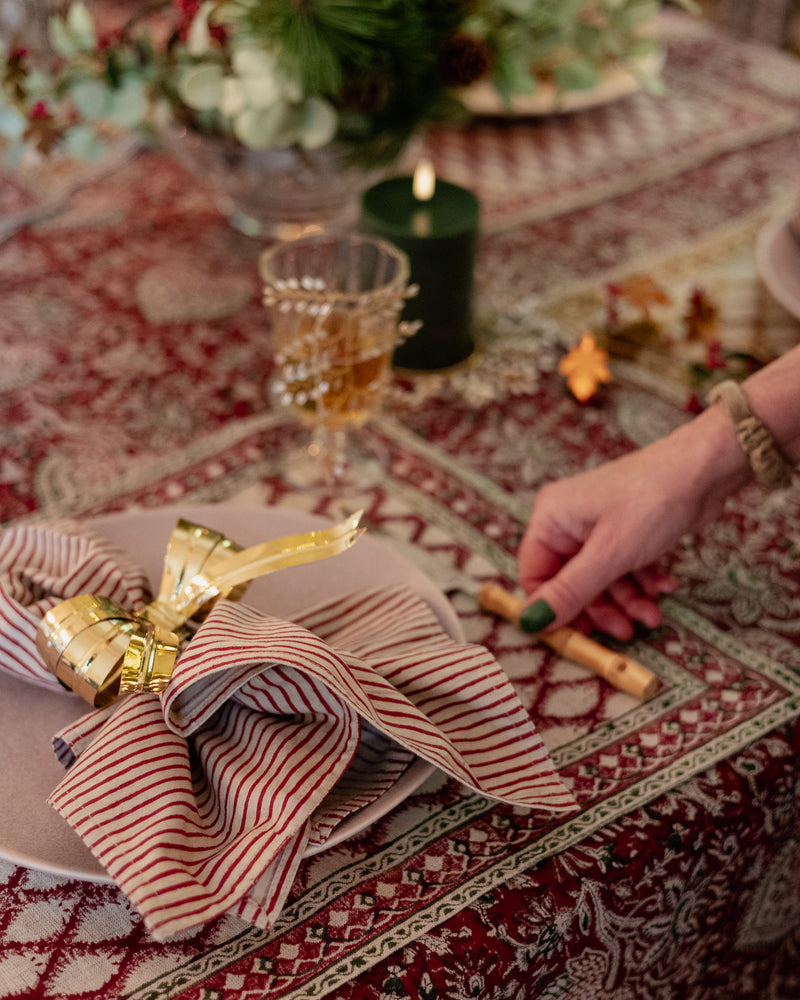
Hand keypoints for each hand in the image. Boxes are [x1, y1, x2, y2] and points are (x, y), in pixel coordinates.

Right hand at [518, 409, 748, 638]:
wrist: (706, 469)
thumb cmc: (653, 499)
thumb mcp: (610, 554)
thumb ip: (570, 592)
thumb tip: (530, 622)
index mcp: (551, 518)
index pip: (534, 575)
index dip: (553, 608)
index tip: (578, 635)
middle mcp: (569, 522)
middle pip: (569, 582)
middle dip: (599, 609)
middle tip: (623, 630)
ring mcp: (598, 526)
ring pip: (601, 580)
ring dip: (626, 602)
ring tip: (653, 615)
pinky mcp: (625, 531)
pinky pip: (623, 568)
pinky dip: (642, 583)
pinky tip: (664, 587)